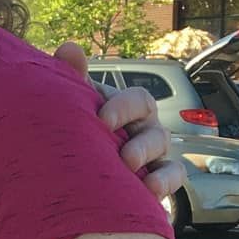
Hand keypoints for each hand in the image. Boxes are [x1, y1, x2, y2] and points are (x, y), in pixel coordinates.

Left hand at [52, 40, 183, 203]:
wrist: (66, 174)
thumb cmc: (73, 131)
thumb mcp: (73, 107)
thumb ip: (72, 79)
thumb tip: (69, 49)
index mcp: (125, 108)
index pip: (137, 100)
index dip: (123, 107)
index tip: (102, 120)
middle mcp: (143, 128)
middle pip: (154, 128)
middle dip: (140, 142)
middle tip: (122, 156)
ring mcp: (152, 155)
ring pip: (163, 151)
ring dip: (148, 160)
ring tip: (130, 170)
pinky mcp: (155, 182)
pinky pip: (172, 177)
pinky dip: (165, 182)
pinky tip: (149, 190)